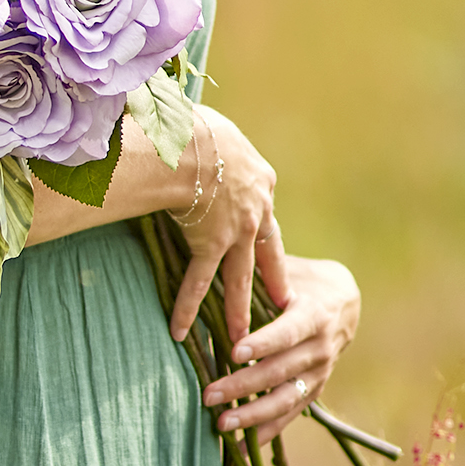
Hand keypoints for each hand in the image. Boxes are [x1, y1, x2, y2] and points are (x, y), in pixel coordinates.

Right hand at [166, 107, 284, 347]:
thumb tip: (189, 131)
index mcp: (261, 180)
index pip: (263, 212)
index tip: (266, 244)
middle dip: (274, 280)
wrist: (193, 145)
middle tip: (284, 303)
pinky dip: (188, 308)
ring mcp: (236, 232)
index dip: (263, 230)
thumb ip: (212, 144)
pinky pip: (198, 283)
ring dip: (239, 310)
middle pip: (267, 254)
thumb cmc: (198, 126)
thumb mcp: (217, 130)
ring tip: (241, 339)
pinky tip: (180, 332)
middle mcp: (256, 211)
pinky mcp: (211, 245)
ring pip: (240, 278)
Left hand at [201, 255, 361, 442]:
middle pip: (279, 371)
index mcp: (314, 315)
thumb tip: (223, 266)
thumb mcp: (289, 270)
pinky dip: (265, 432)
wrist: (344, 302)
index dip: (262, 343)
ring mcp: (319, 373)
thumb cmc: (303, 280)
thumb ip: (261, 274)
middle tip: (209, 395)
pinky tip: (241, 448)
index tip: (234, 351)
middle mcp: (320, 348)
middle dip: (242, 385)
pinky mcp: (314, 390)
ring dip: (251, 415)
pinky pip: (289, 415)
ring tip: (220, 424)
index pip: (287, 332)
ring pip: (284, 399)